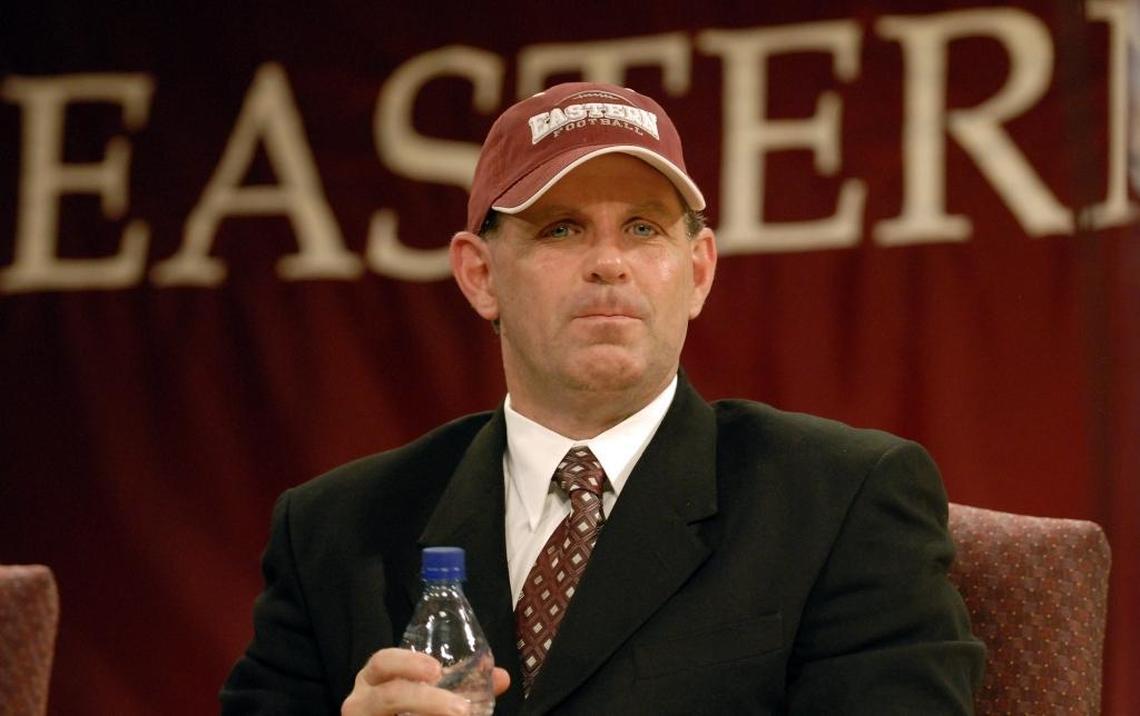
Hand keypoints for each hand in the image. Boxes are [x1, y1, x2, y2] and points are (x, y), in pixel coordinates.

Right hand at [341, 648, 510, 715]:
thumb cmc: (403, 707)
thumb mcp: (424, 691)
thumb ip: (459, 684)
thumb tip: (502, 677)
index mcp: (374, 680)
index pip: (382, 662)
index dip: (407, 663)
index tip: (437, 669)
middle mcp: (361, 702)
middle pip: (387, 696)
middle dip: (424, 700)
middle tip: (460, 710)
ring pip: (389, 715)